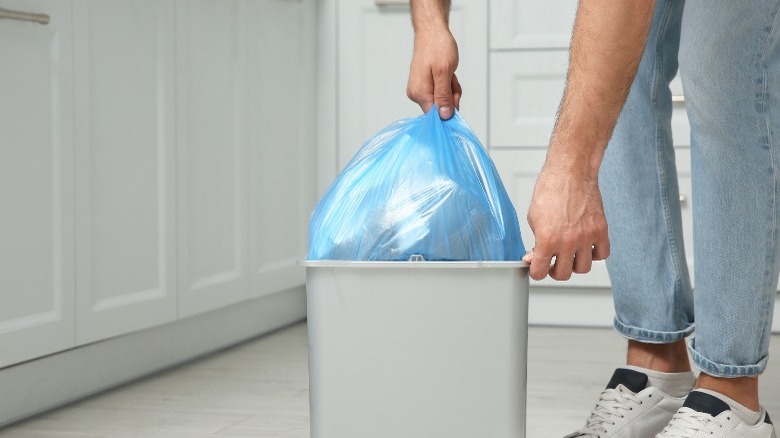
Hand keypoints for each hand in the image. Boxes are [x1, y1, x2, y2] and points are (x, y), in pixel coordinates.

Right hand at [407, 28, 460, 119]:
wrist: (431, 31)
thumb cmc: (437, 47)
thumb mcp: (444, 72)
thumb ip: (444, 96)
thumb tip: (444, 116)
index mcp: (419, 93)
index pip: (434, 116)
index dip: (448, 110)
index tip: (454, 96)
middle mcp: (416, 94)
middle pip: (439, 108)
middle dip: (451, 96)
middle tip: (452, 80)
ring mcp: (420, 89)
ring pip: (442, 100)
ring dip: (450, 89)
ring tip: (450, 74)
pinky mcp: (424, 85)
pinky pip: (440, 92)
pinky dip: (447, 85)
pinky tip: (447, 74)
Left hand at [523, 164, 609, 280]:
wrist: (570, 172)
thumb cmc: (550, 190)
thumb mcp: (533, 218)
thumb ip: (535, 241)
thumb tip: (533, 257)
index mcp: (547, 239)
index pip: (540, 272)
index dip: (536, 271)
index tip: (537, 268)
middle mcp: (568, 241)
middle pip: (562, 274)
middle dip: (554, 270)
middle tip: (552, 262)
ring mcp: (586, 237)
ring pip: (583, 268)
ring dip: (574, 264)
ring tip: (569, 254)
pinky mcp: (601, 230)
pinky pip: (602, 254)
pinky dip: (594, 254)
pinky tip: (585, 246)